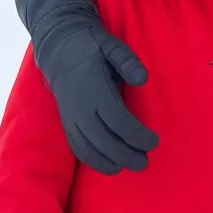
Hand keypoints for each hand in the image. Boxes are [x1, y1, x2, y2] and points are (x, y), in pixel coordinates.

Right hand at [34, 19, 156, 173]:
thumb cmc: (91, 47)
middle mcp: (81, 110)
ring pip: (90, 150)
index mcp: (95, 91)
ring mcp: (72, 119)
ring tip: (128, 167)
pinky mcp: (67, 124)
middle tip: (145, 162)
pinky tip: (109, 165)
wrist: (59, 49)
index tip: (154, 142)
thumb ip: (128, 62)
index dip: (138, 136)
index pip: (119, 122)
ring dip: (110, 163)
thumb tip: (143, 79)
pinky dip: (93, 161)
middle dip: (127, 155)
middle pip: (105, 142)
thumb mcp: (112, 46)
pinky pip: (78, 149)